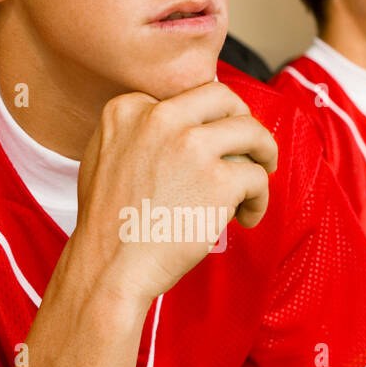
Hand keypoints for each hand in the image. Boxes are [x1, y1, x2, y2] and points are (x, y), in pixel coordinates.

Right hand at [74, 81, 277, 307]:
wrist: (108, 268)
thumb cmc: (107, 226)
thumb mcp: (101, 158)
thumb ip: (133, 134)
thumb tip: (176, 127)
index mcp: (128, 109)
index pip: (183, 98)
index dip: (204, 121)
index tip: (208, 147)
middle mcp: (160, 117)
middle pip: (223, 99)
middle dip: (243, 119)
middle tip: (250, 146)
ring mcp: (192, 146)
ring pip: (251, 132)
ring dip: (264, 153)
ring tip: (263, 174)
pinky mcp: (219, 180)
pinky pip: (257, 178)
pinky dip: (259, 200)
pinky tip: (246, 218)